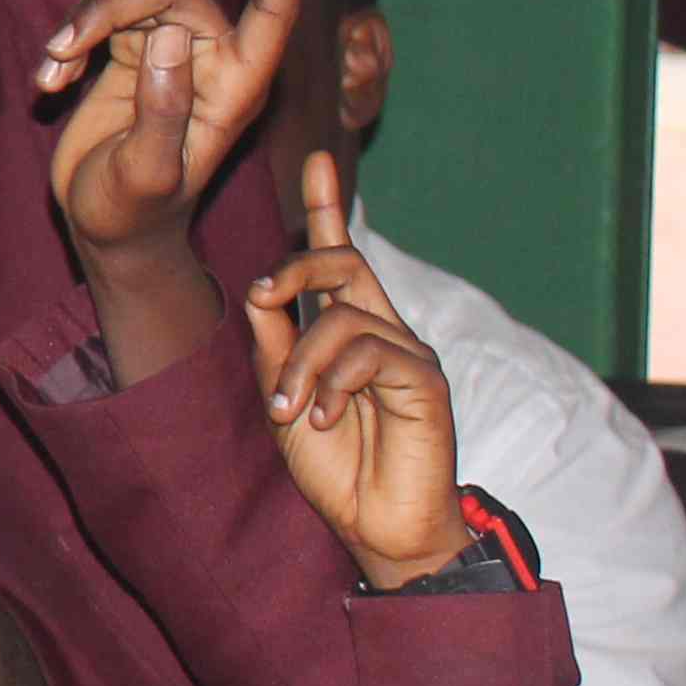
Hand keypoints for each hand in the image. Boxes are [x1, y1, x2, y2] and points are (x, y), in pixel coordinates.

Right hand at [42, 0, 302, 277]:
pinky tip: (48, 84)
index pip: (273, 8)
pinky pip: (101, 12)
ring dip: (83, 21)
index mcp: (238, 87)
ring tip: (50, 75)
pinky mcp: (132, 50)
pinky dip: (69, 39)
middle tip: (60, 50)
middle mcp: (213, 58)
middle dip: (112, 6)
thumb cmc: (135, 215)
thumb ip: (162, 111)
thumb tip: (170, 37)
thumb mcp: (146, 177)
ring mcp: (172, 50)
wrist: (106, 232)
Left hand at [244, 152, 468, 584]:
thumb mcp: (284, 396)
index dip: (327, 208)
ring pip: (342, 317)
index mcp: (348, 330)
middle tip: (264, 293)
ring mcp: (407, 353)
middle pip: (343, 262)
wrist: (373, 525)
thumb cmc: (333, 465)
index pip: (338, 258)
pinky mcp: (425, 380)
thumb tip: (260, 290)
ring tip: (292, 411)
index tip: (317, 160)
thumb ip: (275, 343)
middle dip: (299, 265)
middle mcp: (383, 330)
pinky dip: (333, 384)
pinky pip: (370, 354)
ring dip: (302, 364)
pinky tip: (325, 419)